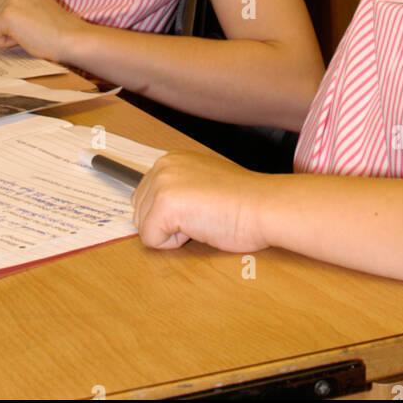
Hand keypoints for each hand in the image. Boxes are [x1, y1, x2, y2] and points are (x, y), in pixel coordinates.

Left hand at [0, 0, 83, 62]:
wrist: (70, 38)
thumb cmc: (59, 31)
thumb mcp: (37, 11)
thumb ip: (20, 8)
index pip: (0, 3)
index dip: (11, 21)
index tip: (30, 26)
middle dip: (4, 27)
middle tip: (29, 31)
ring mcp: (11, 0)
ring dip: (4, 34)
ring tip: (27, 34)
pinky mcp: (7, 14)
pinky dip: (4, 42)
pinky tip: (23, 38)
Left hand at [133, 151, 271, 251]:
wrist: (263, 205)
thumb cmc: (243, 200)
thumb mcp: (205, 182)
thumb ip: (181, 188)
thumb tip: (163, 210)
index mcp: (172, 159)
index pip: (145, 197)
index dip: (169, 214)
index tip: (198, 208)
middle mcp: (163, 166)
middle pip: (139, 212)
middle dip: (167, 223)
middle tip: (202, 214)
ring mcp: (162, 184)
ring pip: (144, 227)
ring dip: (171, 232)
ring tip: (202, 218)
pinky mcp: (164, 206)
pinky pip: (152, 240)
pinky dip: (174, 243)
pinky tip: (199, 227)